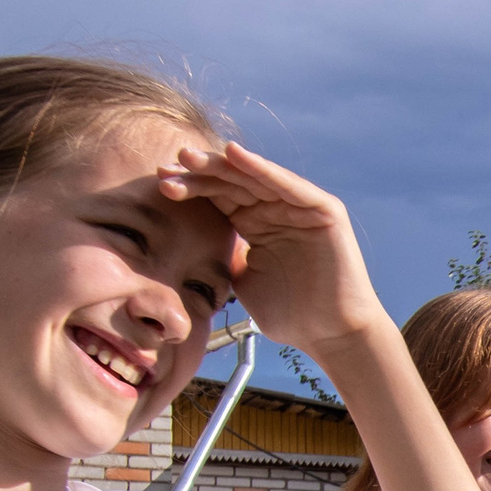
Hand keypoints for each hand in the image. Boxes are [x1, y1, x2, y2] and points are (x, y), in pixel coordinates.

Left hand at [161, 143, 386, 356]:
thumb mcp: (242, 283)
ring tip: (191, 156)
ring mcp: (300, 207)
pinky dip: (262, 169)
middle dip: (200, 172)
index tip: (159, 185)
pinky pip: (288, 184)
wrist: (331, 336)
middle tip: (169, 163)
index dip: (190, 189)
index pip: (218, 197)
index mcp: (255, 225)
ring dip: (223, 165)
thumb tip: (187, 248)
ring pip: (255, 178)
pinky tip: (236, 155)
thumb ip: (223, 259)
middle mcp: (276, 210)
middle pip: (232, 182)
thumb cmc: (291, 317)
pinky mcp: (323, 210)